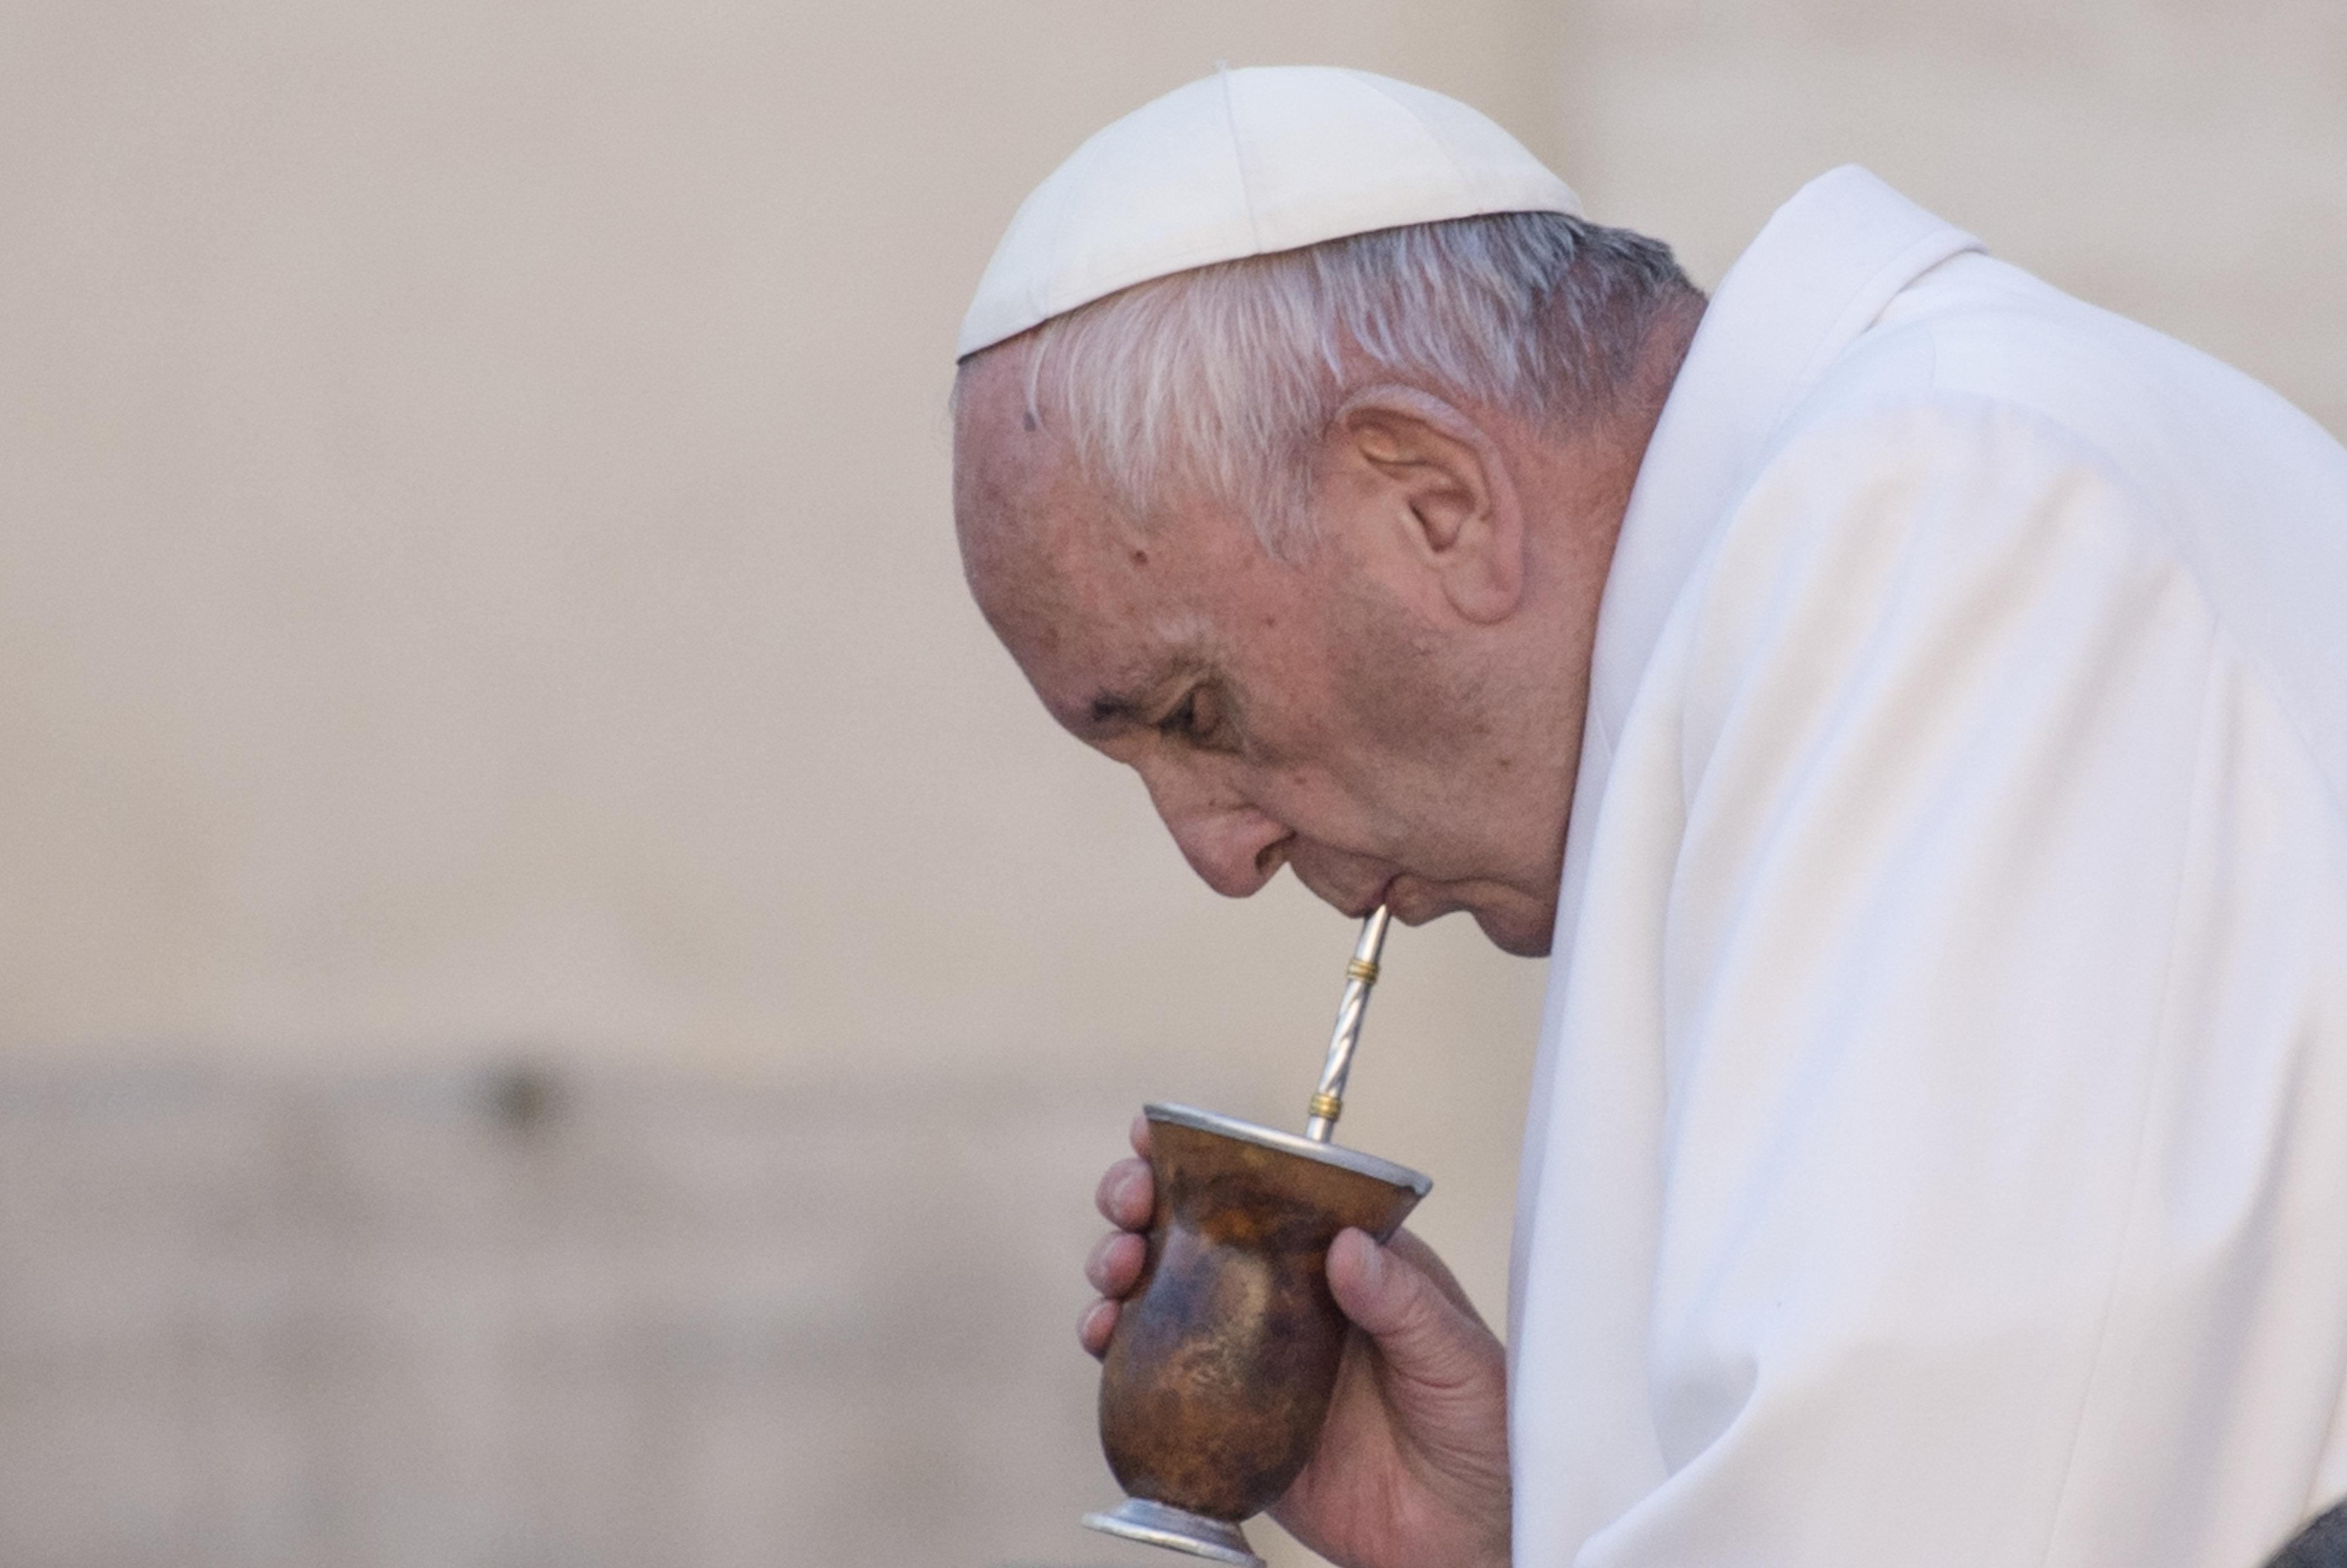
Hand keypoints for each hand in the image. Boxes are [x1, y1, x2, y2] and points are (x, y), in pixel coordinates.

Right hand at [1081, 1116, 1511, 1567]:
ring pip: (1162, 1292)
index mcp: (1340, 1263)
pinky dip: (1116, 1347)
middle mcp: (1284, 1299)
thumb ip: (1405, 1303)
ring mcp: (1248, 1356)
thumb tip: (1347, 1246)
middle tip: (1128, 1204)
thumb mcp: (1457, 1358)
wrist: (1462, 1538)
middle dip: (1143, 1203)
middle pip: (1196, 1231)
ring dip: (1120, 1267)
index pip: (1267, 1192)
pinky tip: (1103, 1337)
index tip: (1156, 1136)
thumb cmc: (1480, 1432)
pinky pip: (1155, 1375)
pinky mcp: (1225, 1417)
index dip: (1205, 1158)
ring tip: (1113, 1272)